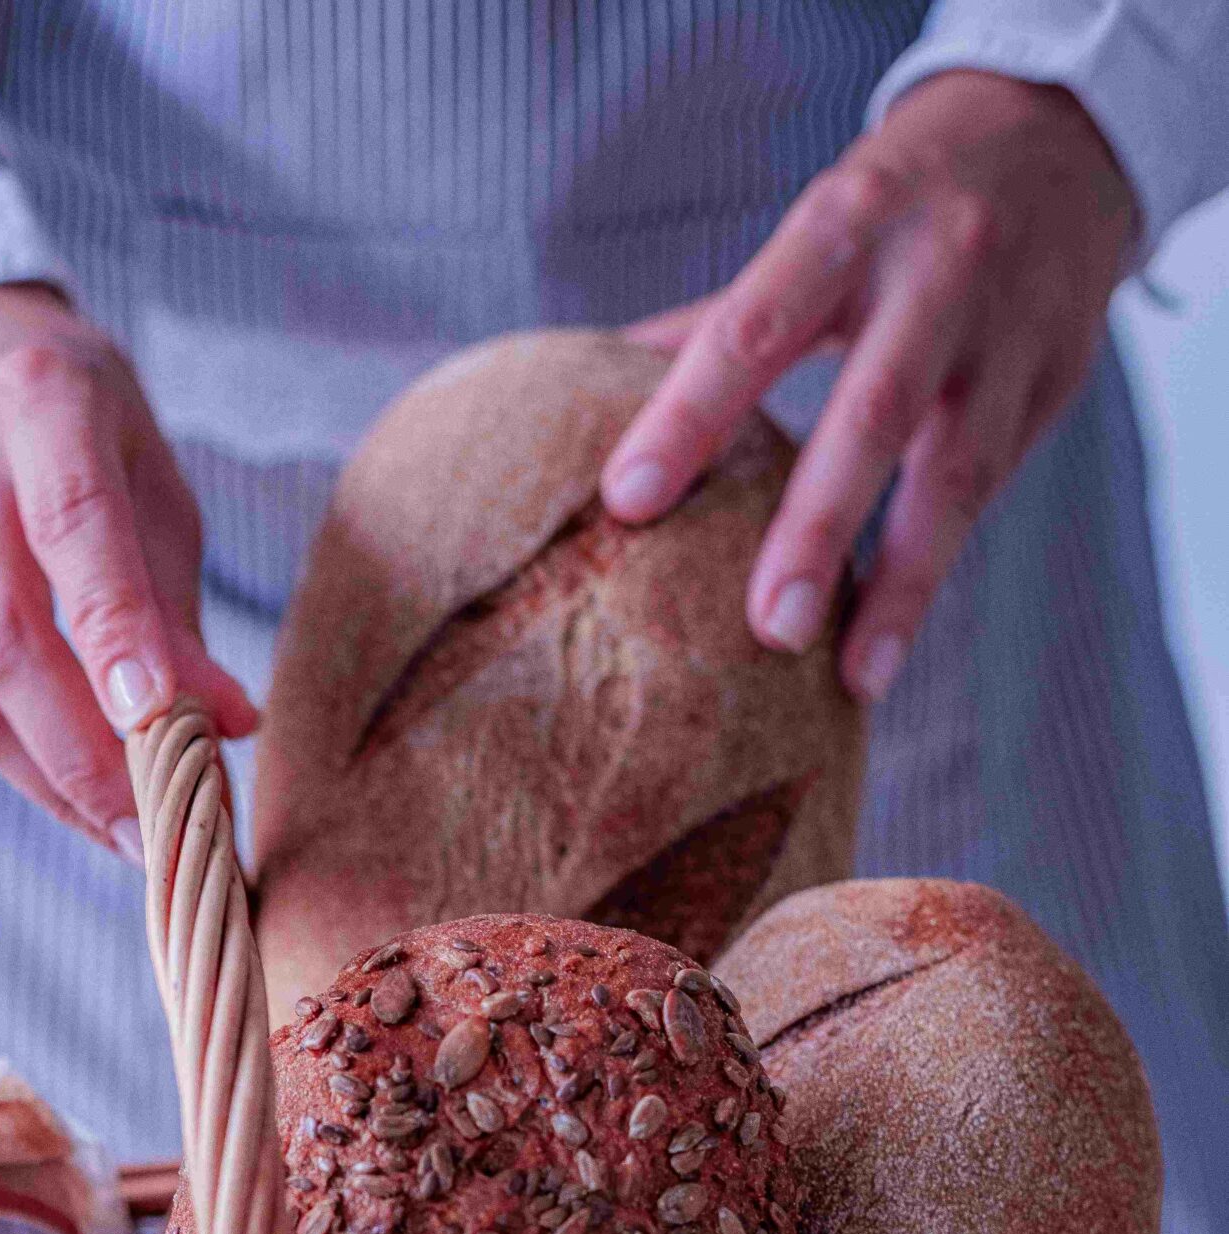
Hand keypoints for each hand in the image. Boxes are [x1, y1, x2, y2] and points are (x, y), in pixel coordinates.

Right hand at [0, 283, 255, 858]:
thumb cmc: (80, 433)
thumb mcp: (151, 486)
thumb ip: (176, 608)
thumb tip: (225, 727)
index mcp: (38, 403)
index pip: (73, 527)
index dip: (113, 631)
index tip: (161, 720)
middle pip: (3, 634)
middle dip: (84, 752)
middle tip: (156, 831)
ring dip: (50, 778)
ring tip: (125, 833)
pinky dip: (18, 761)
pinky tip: (75, 790)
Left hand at [601, 73, 1136, 703]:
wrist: (1060, 139)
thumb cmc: (895, 204)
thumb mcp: (817, 226)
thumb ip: (722, 317)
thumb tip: (590, 389)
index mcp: (846, 224)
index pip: (753, 325)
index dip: (690, 413)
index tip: (629, 500)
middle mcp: (935, 275)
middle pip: (871, 412)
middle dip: (817, 525)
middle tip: (768, 628)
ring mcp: (1007, 337)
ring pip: (955, 477)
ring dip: (902, 586)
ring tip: (853, 677)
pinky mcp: (1053, 386)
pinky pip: (988, 495)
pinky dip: (933, 572)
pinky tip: (885, 646)